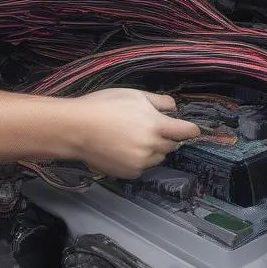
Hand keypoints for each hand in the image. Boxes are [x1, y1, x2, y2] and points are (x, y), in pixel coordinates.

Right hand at [71, 89, 200, 178]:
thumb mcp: (134, 94)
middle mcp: (152, 146)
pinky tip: (123, 148)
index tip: (189, 129)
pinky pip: (143, 167)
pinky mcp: (129, 173)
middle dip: (166, 137)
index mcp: (156, 125)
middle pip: (172, 145)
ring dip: (153, 149)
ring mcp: (140, 162)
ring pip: (158, 157)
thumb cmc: (104, 106)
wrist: (76, 128)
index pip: (186, 131)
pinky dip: (139, 159)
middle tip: (149, 127)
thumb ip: (159, 101)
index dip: (190, 129)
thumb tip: (174, 108)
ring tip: (133, 137)